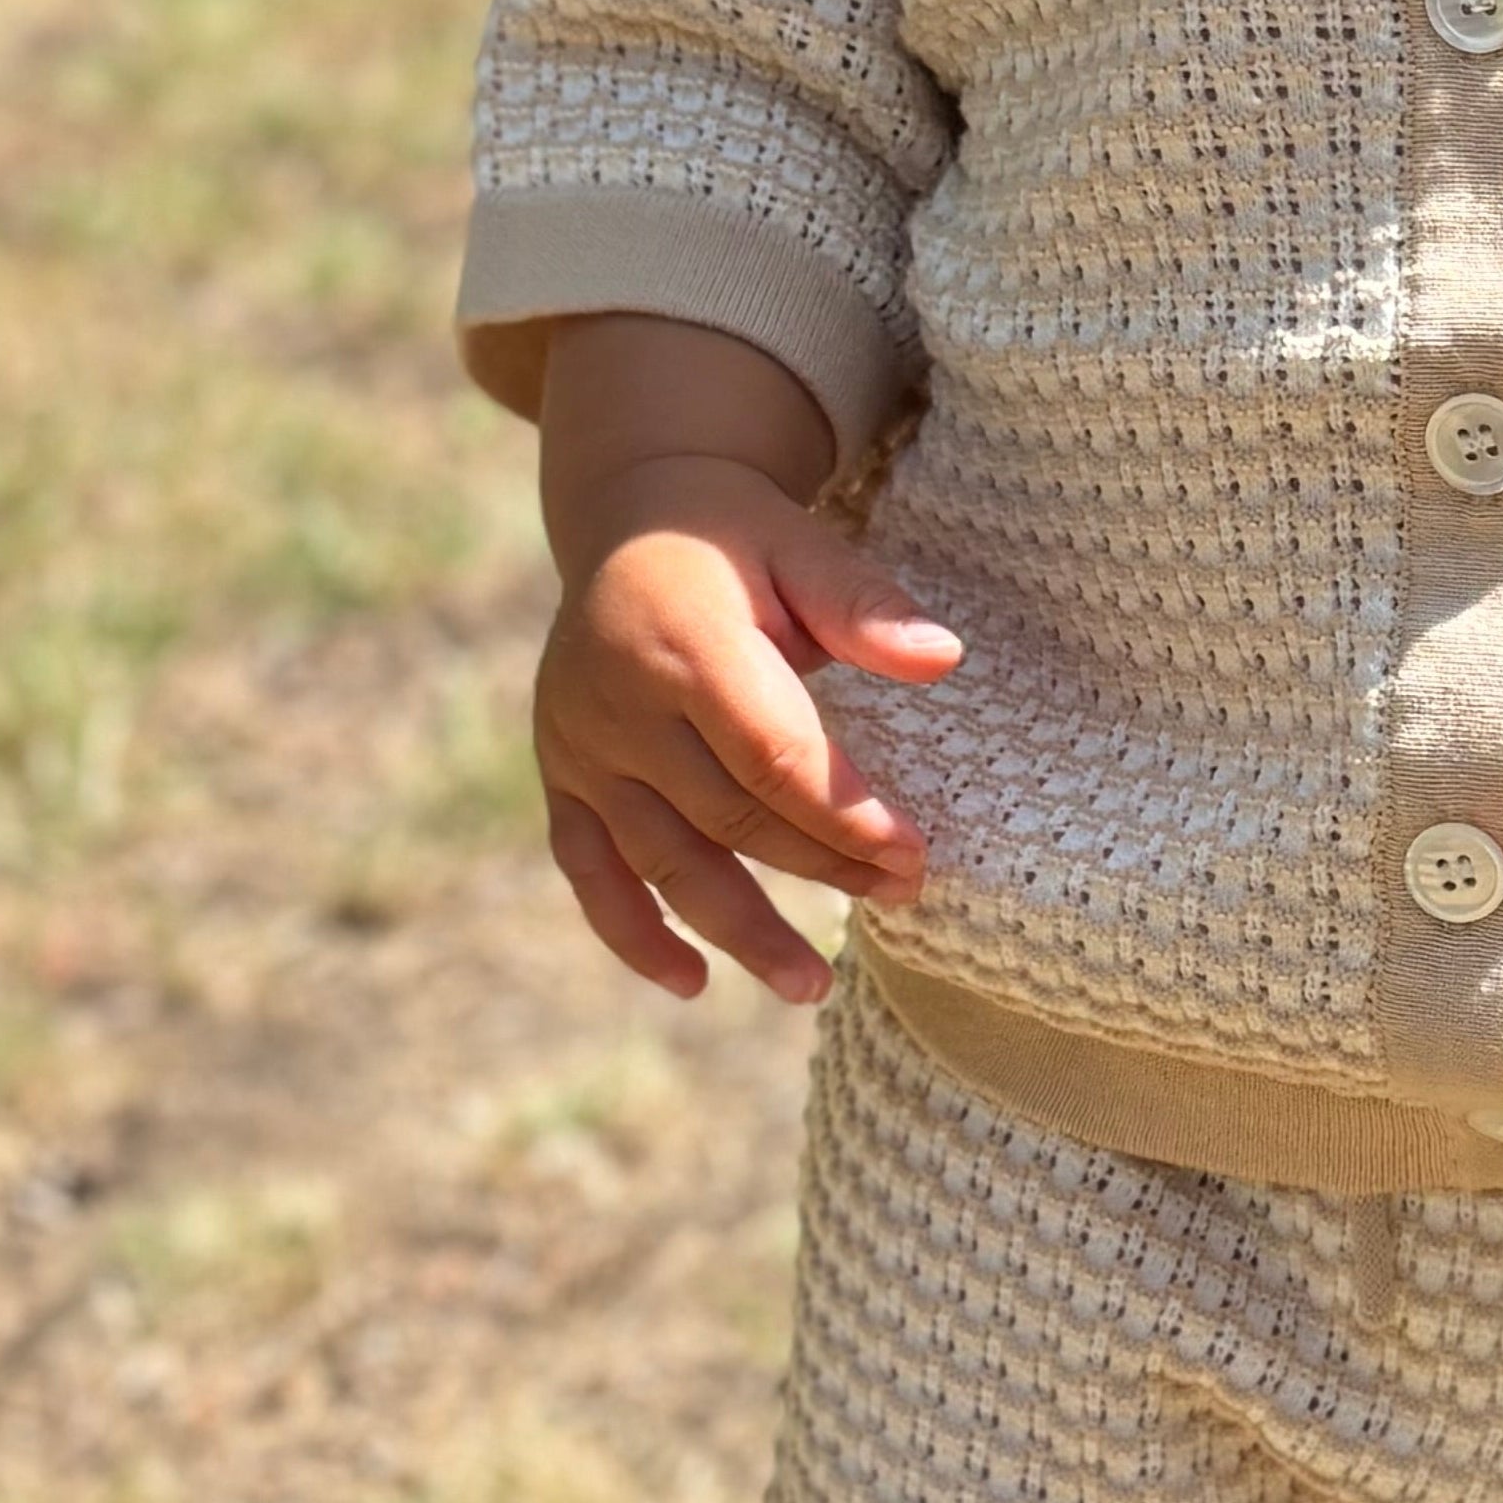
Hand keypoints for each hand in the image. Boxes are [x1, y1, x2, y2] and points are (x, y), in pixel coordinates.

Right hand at [531, 319, 959, 1006]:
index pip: (771, 755)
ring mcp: (578, 746)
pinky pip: (588, 869)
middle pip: (727, 814)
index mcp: (683, 642)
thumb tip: (943, 658)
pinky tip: (690, 982)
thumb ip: (864, 604)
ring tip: (808, 986)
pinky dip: (632, 932)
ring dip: (736, 930)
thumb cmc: (737, 538)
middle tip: (898, 899)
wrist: (631, 517)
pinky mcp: (558, 774)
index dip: (842, 815)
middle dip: (818, 867)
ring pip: (663, 860)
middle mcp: (617, 703)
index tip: (911, 856)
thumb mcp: (801, 545)